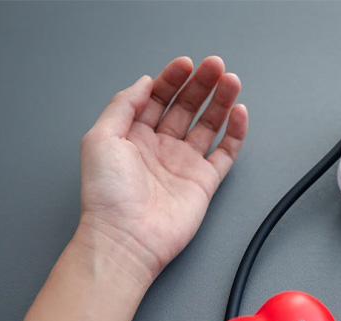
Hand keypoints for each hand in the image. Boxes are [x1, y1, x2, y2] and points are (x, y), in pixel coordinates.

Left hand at [77, 56, 247, 285]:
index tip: (186, 64)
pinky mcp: (205, 181)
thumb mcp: (101, 138)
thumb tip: (144, 82)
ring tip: (231, 82)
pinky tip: (239, 113)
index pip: (158, 98)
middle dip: (202, 84)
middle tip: (216, 67)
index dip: (173, 79)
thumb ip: (123, 105)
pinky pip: (225, 152)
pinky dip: (235, 133)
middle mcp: (160, 147)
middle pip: (186, 107)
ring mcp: (184, 164)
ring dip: (221, 102)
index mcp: (134, 135)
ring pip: (208, 124)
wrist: (127, 237)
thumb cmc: (107, 195)